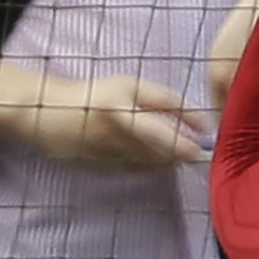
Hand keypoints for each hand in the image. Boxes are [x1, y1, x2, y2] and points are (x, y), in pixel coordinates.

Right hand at [17, 71, 206, 173]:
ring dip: (170, 161)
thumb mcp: (128, 88)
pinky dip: (152, 168)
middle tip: (198, 153)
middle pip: (161, 140)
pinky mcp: (100, 165)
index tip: (208, 131)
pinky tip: (159, 164)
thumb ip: (160, 101)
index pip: (167, 105)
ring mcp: (108, 146)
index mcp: (124, 95)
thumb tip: (196, 121)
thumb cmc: (96, 97)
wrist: (49, 114)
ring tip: (181, 158)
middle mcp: (117, 121)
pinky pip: (136, 170)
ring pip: (151, 160)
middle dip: (183, 149)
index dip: (191, 119)